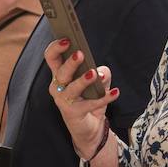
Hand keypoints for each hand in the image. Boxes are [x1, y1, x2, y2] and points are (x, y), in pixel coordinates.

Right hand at [44, 38, 119, 158]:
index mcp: (60, 74)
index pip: (51, 57)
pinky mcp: (73, 113)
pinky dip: (104, 98)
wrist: (89, 127)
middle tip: (80, 54)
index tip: (67, 39)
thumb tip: (102, 71)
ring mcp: (64, 101)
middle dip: (69, 63)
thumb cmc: (89, 98)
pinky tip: (115, 92)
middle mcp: (58, 86)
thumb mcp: (97, 83)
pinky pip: (90, 104)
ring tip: (94, 73)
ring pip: (71, 88)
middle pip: (60, 72)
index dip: (56, 47)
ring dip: (83, 80)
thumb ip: (100, 73)